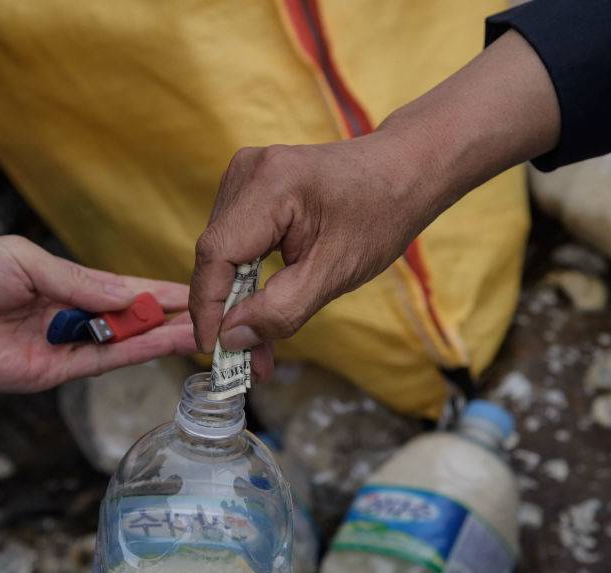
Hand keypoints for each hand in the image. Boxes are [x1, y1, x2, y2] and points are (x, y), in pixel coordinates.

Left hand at [0, 236, 196, 406]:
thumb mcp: (27, 262)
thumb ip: (80, 282)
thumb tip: (130, 294)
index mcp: (62, 284)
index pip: (122, 289)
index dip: (158, 290)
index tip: (198, 288)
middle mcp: (68, 317)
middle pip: (130, 319)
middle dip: (171, 316)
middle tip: (218, 314)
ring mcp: (62, 347)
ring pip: (124, 343)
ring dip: (163, 336)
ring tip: (204, 329)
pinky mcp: (51, 374)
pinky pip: (102, 362)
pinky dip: (135, 352)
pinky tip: (167, 341)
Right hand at [189, 30, 558, 357]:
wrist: (403, 171)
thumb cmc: (379, 213)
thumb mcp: (335, 272)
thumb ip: (280, 309)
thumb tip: (231, 338)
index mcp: (269, 185)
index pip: (216, 252)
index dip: (208, 306)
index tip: (212, 350)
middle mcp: (248, 171)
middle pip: (215, 253)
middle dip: (225, 311)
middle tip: (244, 362)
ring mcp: (246, 174)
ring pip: (222, 251)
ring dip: (235, 300)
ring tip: (257, 347)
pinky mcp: (250, 187)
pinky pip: (235, 241)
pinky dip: (245, 279)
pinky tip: (258, 312)